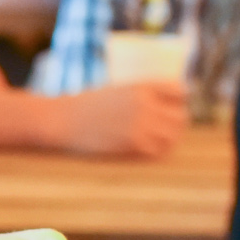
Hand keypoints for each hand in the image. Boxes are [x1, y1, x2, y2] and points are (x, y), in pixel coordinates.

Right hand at [59, 81, 188, 157]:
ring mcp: (140, 125)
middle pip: (180, 116)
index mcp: (141, 86)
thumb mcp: (114, 92)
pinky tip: (147, 152)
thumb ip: (138, 98)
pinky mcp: (132, 144)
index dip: (179, 101)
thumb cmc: (82, 107)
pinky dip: (156, 152)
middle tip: (168, 130)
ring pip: (173, 136)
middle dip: (176, 123)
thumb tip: (160, 111)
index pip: (179, 91)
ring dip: (169, 140)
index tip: (174, 108)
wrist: (59, 120)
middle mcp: (145, 104)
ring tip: (159, 143)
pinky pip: (158, 151)